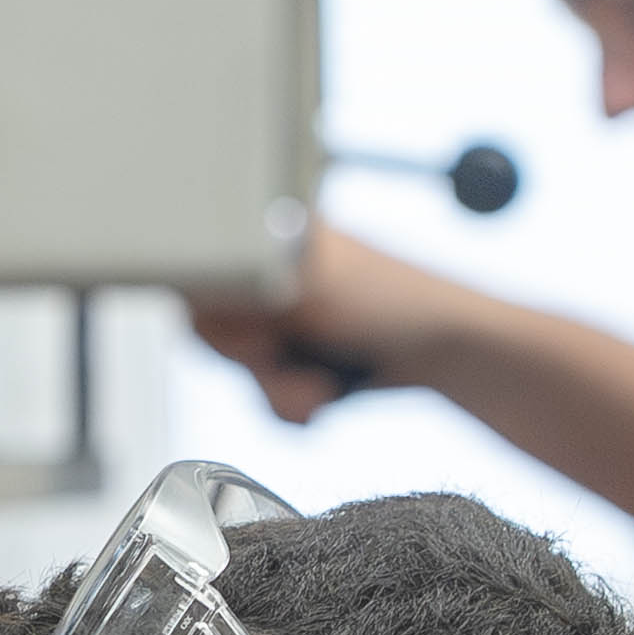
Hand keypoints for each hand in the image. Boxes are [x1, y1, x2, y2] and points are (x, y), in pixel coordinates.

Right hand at [185, 219, 452, 424]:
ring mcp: (282, 314)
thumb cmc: (392, 304)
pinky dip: (289, 403)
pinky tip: (321, 398)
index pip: (199, 276)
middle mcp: (268, 268)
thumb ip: (240, 287)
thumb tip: (188, 286)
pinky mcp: (297, 353)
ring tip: (318, 387)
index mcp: (267, 231)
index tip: (259, 333)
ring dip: (277, 388)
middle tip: (287, 359)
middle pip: (214, 328)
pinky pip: (263, 389)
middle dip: (253, 361)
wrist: (445, 351)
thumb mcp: (307, 289)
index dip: (220, 318)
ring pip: (239, 367)